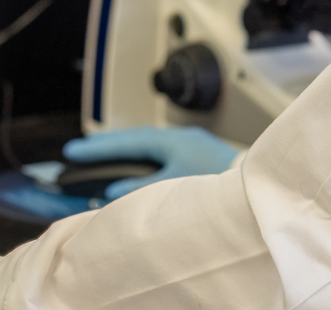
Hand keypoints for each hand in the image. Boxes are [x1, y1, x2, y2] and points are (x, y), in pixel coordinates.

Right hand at [63, 125, 240, 198]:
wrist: (257, 185)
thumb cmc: (220, 184)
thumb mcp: (173, 187)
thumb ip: (140, 189)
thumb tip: (113, 192)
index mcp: (171, 141)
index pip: (125, 142)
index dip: (97, 149)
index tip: (73, 152)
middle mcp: (180, 138)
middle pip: (135, 139)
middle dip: (107, 145)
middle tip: (80, 150)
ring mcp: (190, 146)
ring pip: (149, 145)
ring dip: (125, 151)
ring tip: (103, 158)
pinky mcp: (199, 157)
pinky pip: (161, 153)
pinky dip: (143, 159)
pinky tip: (137, 170)